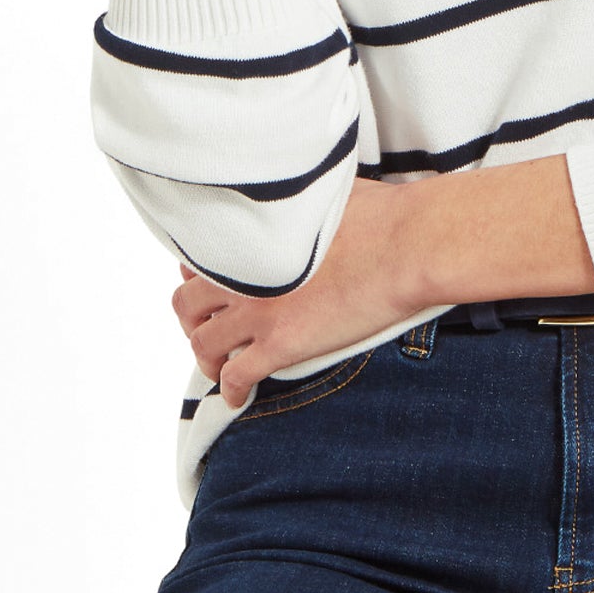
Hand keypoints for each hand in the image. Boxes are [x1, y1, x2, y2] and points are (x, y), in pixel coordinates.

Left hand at [173, 178, 429, 407]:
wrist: (407, 245)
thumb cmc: (380, 213)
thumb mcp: (320, 195)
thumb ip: (293, 209)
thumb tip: (301, 204)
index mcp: (247, 235)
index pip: (195, 261)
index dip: (198, 280)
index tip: (209, 292)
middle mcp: (242, 272)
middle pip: (187, 305)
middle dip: (192, 322)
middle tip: (206, 330)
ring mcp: (258, 309)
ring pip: (203, 344)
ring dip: (206, 360)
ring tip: (218, 368)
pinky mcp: (281, 343)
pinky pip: (237, 376)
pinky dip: (230, 390)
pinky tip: (238, 397)